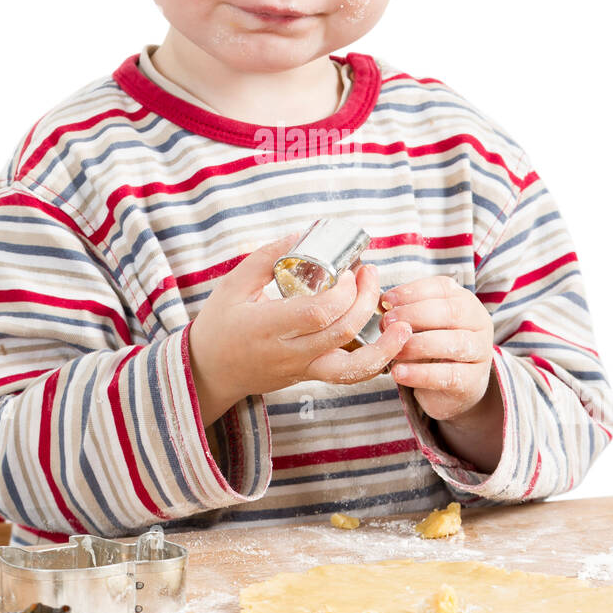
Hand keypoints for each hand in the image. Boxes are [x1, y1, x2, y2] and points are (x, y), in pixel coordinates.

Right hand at [188, 233, 414, 411]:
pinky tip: (389, 344)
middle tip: (371, 273)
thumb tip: (301, 234)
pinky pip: (348, 376)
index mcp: (268, 326)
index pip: (318, 311)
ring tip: (404, 326)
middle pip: (342, 332)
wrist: (208, 372)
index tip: (349, 269)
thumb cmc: (219, 325)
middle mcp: (289, 352)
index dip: (344, 291)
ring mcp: (301, 370)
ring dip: (384, 347)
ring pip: (353, 368)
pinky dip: (374, 362)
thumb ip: (266, 258)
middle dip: (366, 300)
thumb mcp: (232, 285)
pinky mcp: (310, 378)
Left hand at [381, 275, 494, 422]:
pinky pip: (449, 376)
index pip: (442, 287)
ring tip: (393, 350)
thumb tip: (380, 303)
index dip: (412, 292)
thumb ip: (404, 311)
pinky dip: (421, 374)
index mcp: (464, 301)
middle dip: (415, 315)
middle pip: (451, 312)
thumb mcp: (420, 324)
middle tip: (387, 322)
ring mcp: (480, 352)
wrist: (452, 388)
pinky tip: (399, 373)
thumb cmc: (432, 346)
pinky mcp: (473, 381)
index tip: (386, 300)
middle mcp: (478, 323)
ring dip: (419, 344)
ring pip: (454, 343)